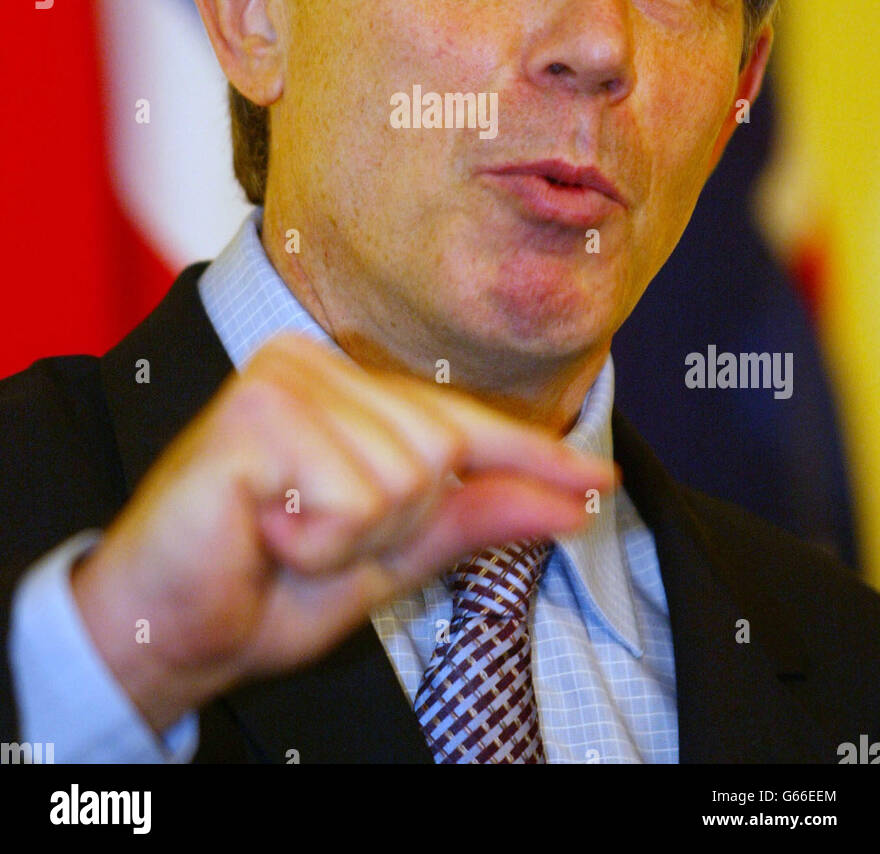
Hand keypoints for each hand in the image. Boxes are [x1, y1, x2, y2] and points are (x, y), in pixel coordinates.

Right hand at [71, 332, 615, 733]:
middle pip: (439, 450)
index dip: (532, 458)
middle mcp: (312, 365)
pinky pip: (352, 496)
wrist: (163, 632)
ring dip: (349, 538)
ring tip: (281, 533)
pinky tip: (261, 529)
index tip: (598, 483)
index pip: (458, 422)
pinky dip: (316, 541)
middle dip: (390, 524)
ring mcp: (281, 380)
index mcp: (342, 387)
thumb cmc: (266, 587)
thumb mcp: (387, 555)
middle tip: (307, 538)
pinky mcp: (253, 413)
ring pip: (404, 475)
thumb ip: (469, 515)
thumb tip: (574, 498)